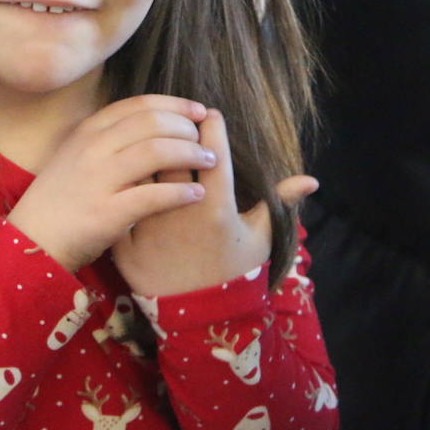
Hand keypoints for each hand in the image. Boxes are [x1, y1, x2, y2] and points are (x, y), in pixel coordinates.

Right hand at [6, 95, 213, 272]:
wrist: (32, 240)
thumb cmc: (61, 199)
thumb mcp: (76, 156)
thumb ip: (108, 140)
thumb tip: (154, 127)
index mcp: (87, 132)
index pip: (139, 105)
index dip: (174, 105)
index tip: (197, 112)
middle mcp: (92, 148)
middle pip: (152, 122)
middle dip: (187, 128)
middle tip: (205, 142)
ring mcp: (98, 179)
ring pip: (157, 151)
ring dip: (191, 154)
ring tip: (209, 162)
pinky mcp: (107, 212)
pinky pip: (155, 195)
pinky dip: (181, 192)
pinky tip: (197, 194)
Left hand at [111, 108, 317, 295]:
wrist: (199, 316)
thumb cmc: (233, 271)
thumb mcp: (260, 238)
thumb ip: (280, 203)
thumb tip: (311, 179)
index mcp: (216, 209)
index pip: (213, 153)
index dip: (211, 127)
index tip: (209, 113)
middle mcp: (180, 214)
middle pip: (170, 154)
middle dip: (174, 132)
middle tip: (178, 122)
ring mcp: (149, 228)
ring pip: (139, 173)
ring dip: (144, 153)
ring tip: (150, 140)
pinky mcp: (125, 242)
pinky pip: (118, 200)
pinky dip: (121, 184)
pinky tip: (126, 169)